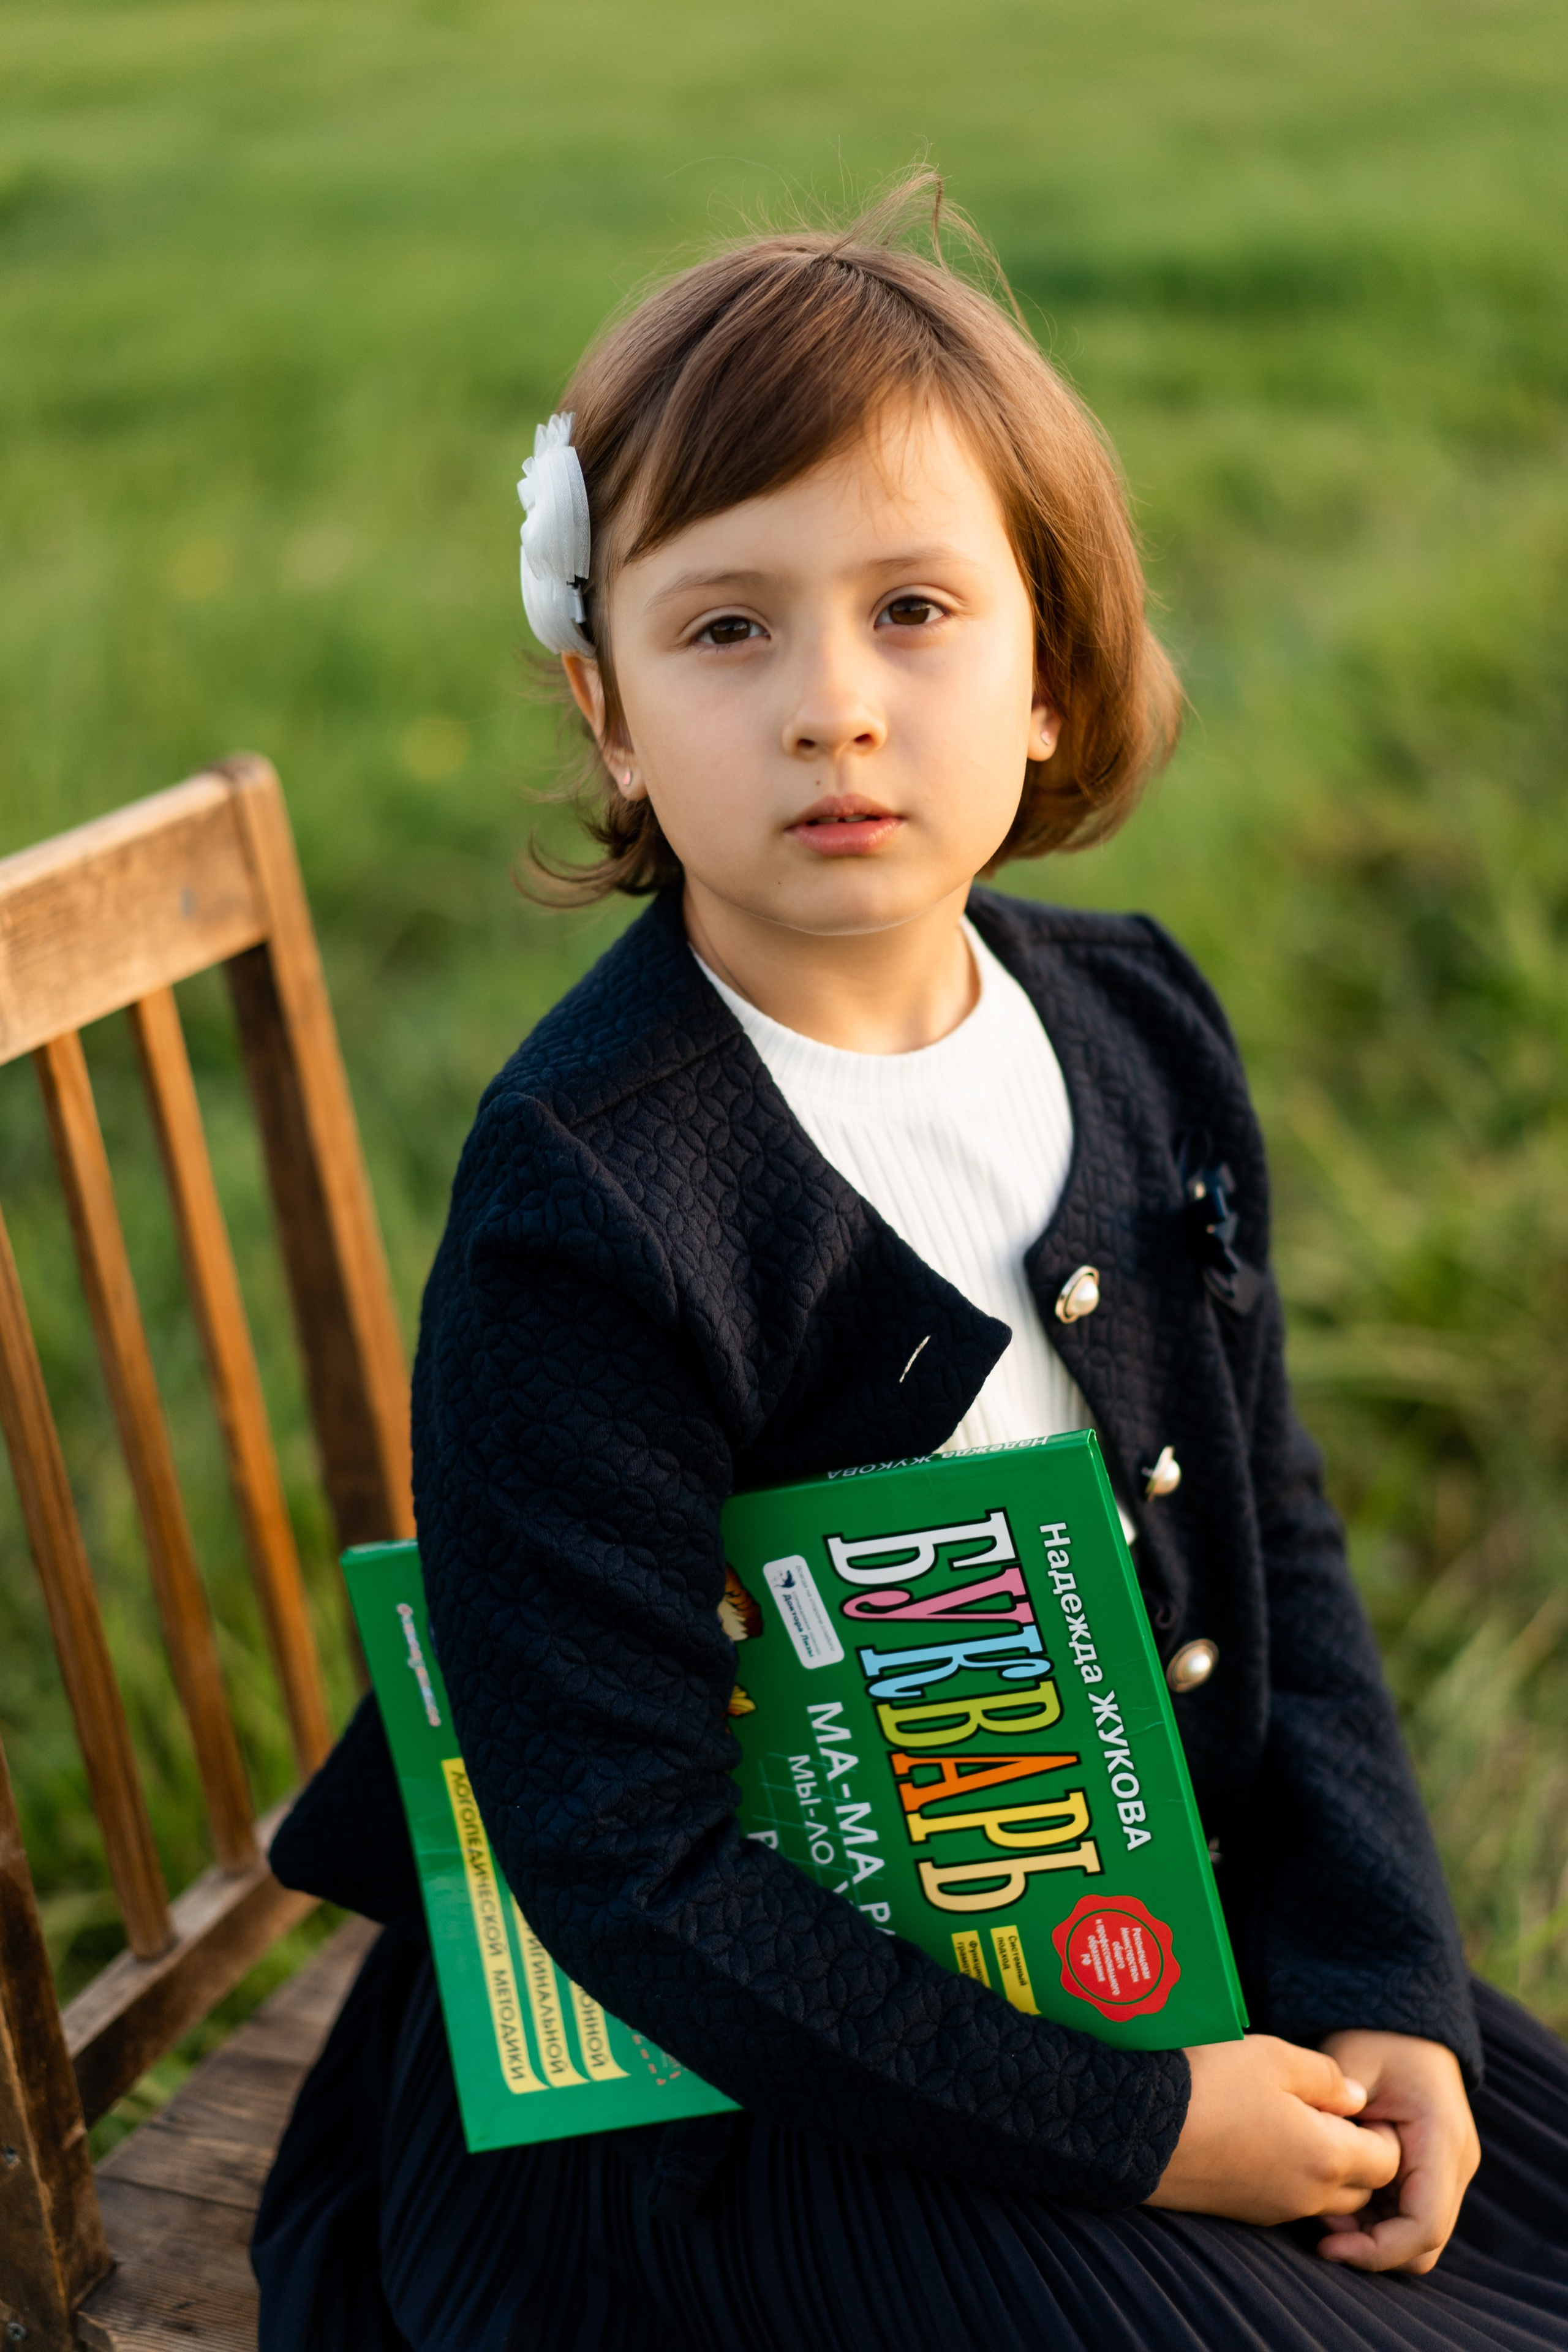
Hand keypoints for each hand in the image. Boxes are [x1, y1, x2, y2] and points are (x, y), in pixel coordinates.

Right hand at [1146, 2034, 1399, 2226]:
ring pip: (1325, 2198)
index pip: (1389, 2160)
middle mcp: (1308, 2195)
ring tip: (1293, 2120)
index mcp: (1327, 2157)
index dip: (1383, 2130)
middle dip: (1359, 2153)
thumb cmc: (1212, 2084)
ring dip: (1324, 2167)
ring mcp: (1274, 2210)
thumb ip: (1328, 2077)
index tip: (1356, 2100)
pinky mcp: (1244, 2213)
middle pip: (1363, 2188)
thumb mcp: (1275, 2057)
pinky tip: (1261, 2137)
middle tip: (1330, 2110)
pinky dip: (1291, 2175)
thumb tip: (1357, 2098)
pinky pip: (1289, 2199)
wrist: (1140, 2128)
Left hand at [1314, 2030, 1478, 2274]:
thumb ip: (1339, 2116)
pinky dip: (1375, 2215)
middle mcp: (1455, 2163)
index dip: (1376, 2250)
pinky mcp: (1432, 2171)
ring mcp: (1448, 2170)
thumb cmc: (1374, 2038)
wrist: (1401, 2022)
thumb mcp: (1350, 2067)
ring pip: (1416, 2235)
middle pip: (1423, 2243)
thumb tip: (1322, 2167)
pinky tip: (1339, 2188)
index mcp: (1441, 2140)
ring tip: (1325, 2202)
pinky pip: (1409, 2214)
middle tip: (1320, 2225)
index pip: (1423, 2227)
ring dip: (1371, 2231)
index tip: (1327, 2246)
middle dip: (1371, 2245)